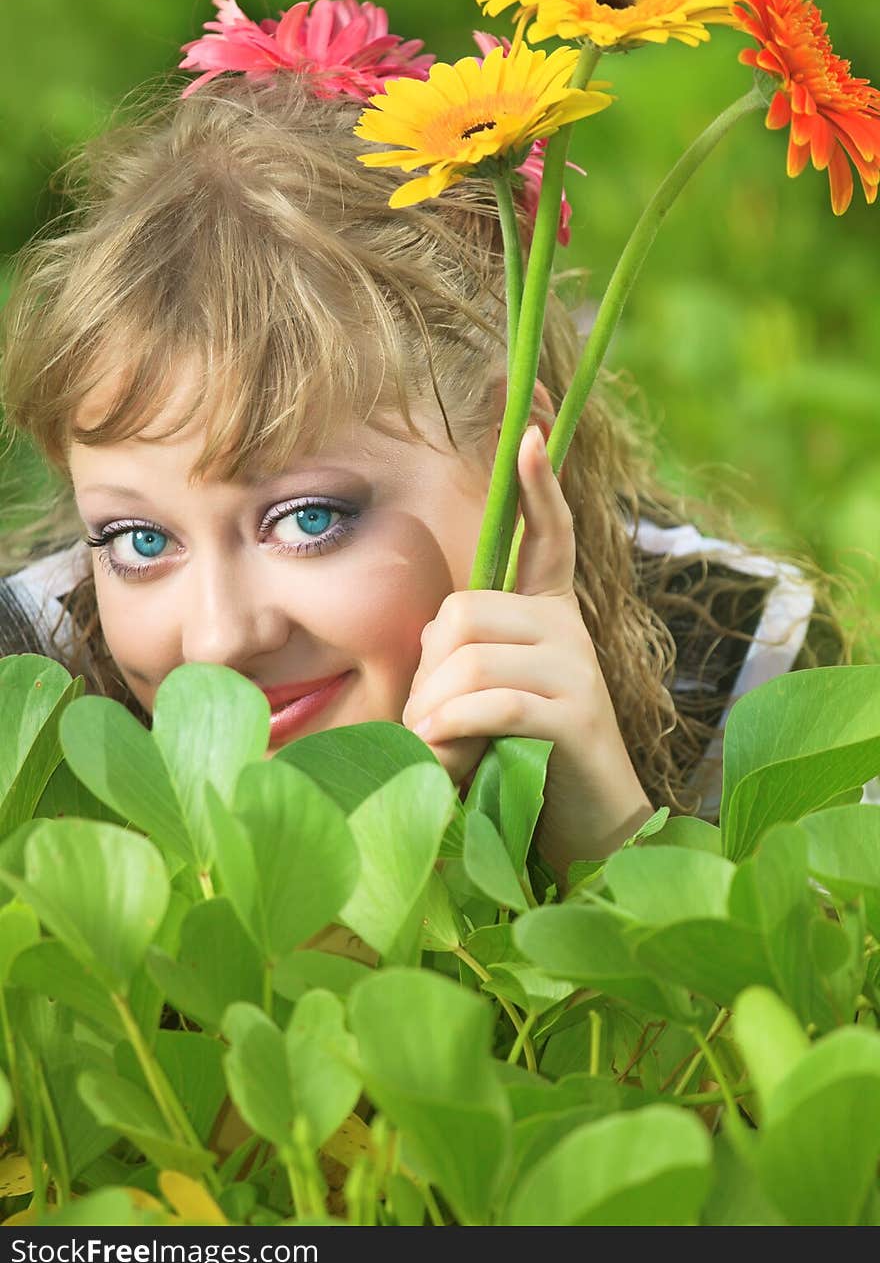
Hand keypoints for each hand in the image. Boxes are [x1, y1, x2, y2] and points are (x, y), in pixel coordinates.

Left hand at [401, 424, 653, 876]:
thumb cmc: (525, 761)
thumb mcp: (492, 700)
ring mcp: (576, 668)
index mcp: (550, 616)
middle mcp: (567, 629)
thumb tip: (433, 652)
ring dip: (434, 714)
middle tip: (426, 728)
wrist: (589, 829)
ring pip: (469, 661)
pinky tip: (444, 751)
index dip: (539, 489)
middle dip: (426, 675)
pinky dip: (454, 729)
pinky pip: (492, 701)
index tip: (530, 433)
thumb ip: (465, 663)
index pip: (550, 537)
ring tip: (439, 754)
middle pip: (462, 615)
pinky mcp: (574, 714)